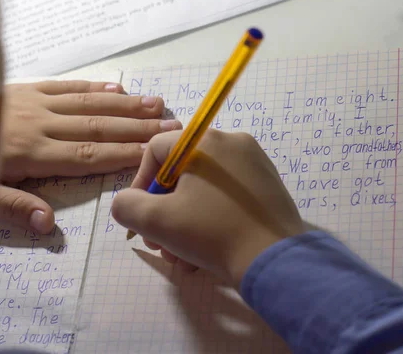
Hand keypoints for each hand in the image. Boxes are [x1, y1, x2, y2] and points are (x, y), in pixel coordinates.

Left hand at [0, 80, 180, 232]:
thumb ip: (13, 208)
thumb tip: (49, 226)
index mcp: (29, 155)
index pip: (87, 156)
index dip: (123, 154)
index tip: (154, 153)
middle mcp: (38, 125)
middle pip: (97, 127)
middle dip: (137, 128)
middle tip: (171, 126)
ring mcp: (32, 102)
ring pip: (87, 103)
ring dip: (124, 104)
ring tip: (156, 103)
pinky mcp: (23, 87)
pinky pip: (64, 86)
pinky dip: (93, 86)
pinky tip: (116, 86)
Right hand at [111, 130, 303, 287]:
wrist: (276, 261)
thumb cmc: (212, 233)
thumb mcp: (156, 221)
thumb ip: (126, 205)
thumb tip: (126, 202)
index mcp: (205, 141)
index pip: (156, 150)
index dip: (140, 183)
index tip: (140, 214)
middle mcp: (232, 143)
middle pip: (180, 172)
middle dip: (163, 211)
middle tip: (159, 242)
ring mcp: (254, 164)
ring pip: (203, 189)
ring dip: (184, 222)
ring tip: (181, 256)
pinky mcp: (268, 186)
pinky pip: (225, 196)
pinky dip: (209, 219)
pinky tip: (204, 252)